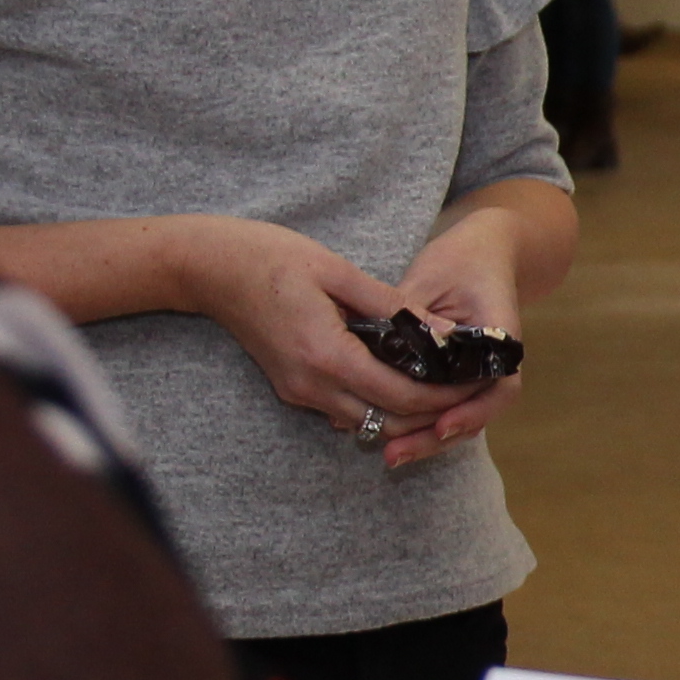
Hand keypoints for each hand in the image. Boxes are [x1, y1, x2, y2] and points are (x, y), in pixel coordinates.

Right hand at [176, 217, 483, 448]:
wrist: (208, 269)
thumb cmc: (269, 257)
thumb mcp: (337, 271)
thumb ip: (392, 306)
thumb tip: (443, 331)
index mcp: (326, 356)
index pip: (400, 396)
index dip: (442, 395)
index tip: (471, 382)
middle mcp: (311, 386)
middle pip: (388, 421)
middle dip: (430, 411)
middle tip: (466, 388)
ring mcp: (299, 392)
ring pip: (366, 421)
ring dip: (404, 411)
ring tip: (439, 383)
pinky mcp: (292, 388)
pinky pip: (345, 409)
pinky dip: (377, 402)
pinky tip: (399, 376)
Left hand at [373, 212, 533, 470]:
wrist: (483, 253)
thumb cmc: (461, 259)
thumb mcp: (432, 277)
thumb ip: (409, 316)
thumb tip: (375, 351)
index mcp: (501, 340)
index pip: (498, 387)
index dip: (472, 412)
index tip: (442, 426)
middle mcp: (494, 366)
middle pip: (473, 415)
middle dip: (433, 438)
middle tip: (394, 455)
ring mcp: (475, 376)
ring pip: (455, 418)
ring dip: (423, 439)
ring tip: (388, 457)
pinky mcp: (453, 378)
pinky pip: (440, 408)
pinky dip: (416, 423)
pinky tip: (381, 432)